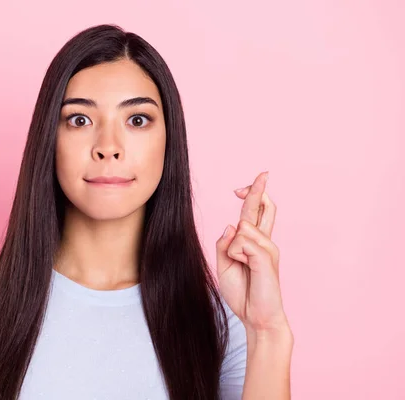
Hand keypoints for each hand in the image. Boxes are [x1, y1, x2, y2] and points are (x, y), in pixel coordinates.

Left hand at [216, 171, 288, 333]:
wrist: (256, 317)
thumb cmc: (243, 292)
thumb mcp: (224, 265)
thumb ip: (224, 244)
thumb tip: (231, 224)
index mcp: (254, 242)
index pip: (255, 213)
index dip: (252, 196)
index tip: (242, 188)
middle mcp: (264, 241)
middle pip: (263, 207)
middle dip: (259, 189)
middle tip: (264, 173)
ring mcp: (268, 248)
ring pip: (241, 228)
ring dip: (232, 247)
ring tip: (240, 266)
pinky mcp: (267, 257)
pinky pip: (242, 243)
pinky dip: (235, 254)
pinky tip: (244, 267)